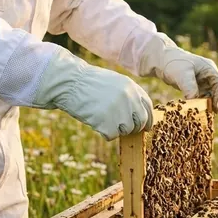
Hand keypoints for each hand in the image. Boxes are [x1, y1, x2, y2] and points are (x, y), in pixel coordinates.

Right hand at [33, 48, 153, 140]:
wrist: (70, 83)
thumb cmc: (89, 83)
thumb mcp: (114, 82)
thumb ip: (129, 95)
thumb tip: (138, 115)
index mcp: (132, 88)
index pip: (147, 107)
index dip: (147, 119)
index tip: (145, 127)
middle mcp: (130, 99)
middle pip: (140, 122)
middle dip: (133, 128)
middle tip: (122, 128)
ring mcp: (120, 112)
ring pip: (127, 130)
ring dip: (117, 129)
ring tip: (102, 118)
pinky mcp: (108, 123)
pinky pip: (111, 136)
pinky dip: (104, 132)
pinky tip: (95, 121)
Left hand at [138, 34, 217, 112]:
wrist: (163, 61)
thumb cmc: (174, 64)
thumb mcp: (182, 74)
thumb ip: (189, 87)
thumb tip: (194, 100)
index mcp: (209, 68)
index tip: (216, 108)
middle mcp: (209, 75)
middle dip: (215, 103)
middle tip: (211, 115)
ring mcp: (203, 81)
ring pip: (210, 95)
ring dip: (208, 105)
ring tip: (205, 115)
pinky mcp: (197, 86)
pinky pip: (202, 97)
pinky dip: (201, 104)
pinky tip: (196, 111)